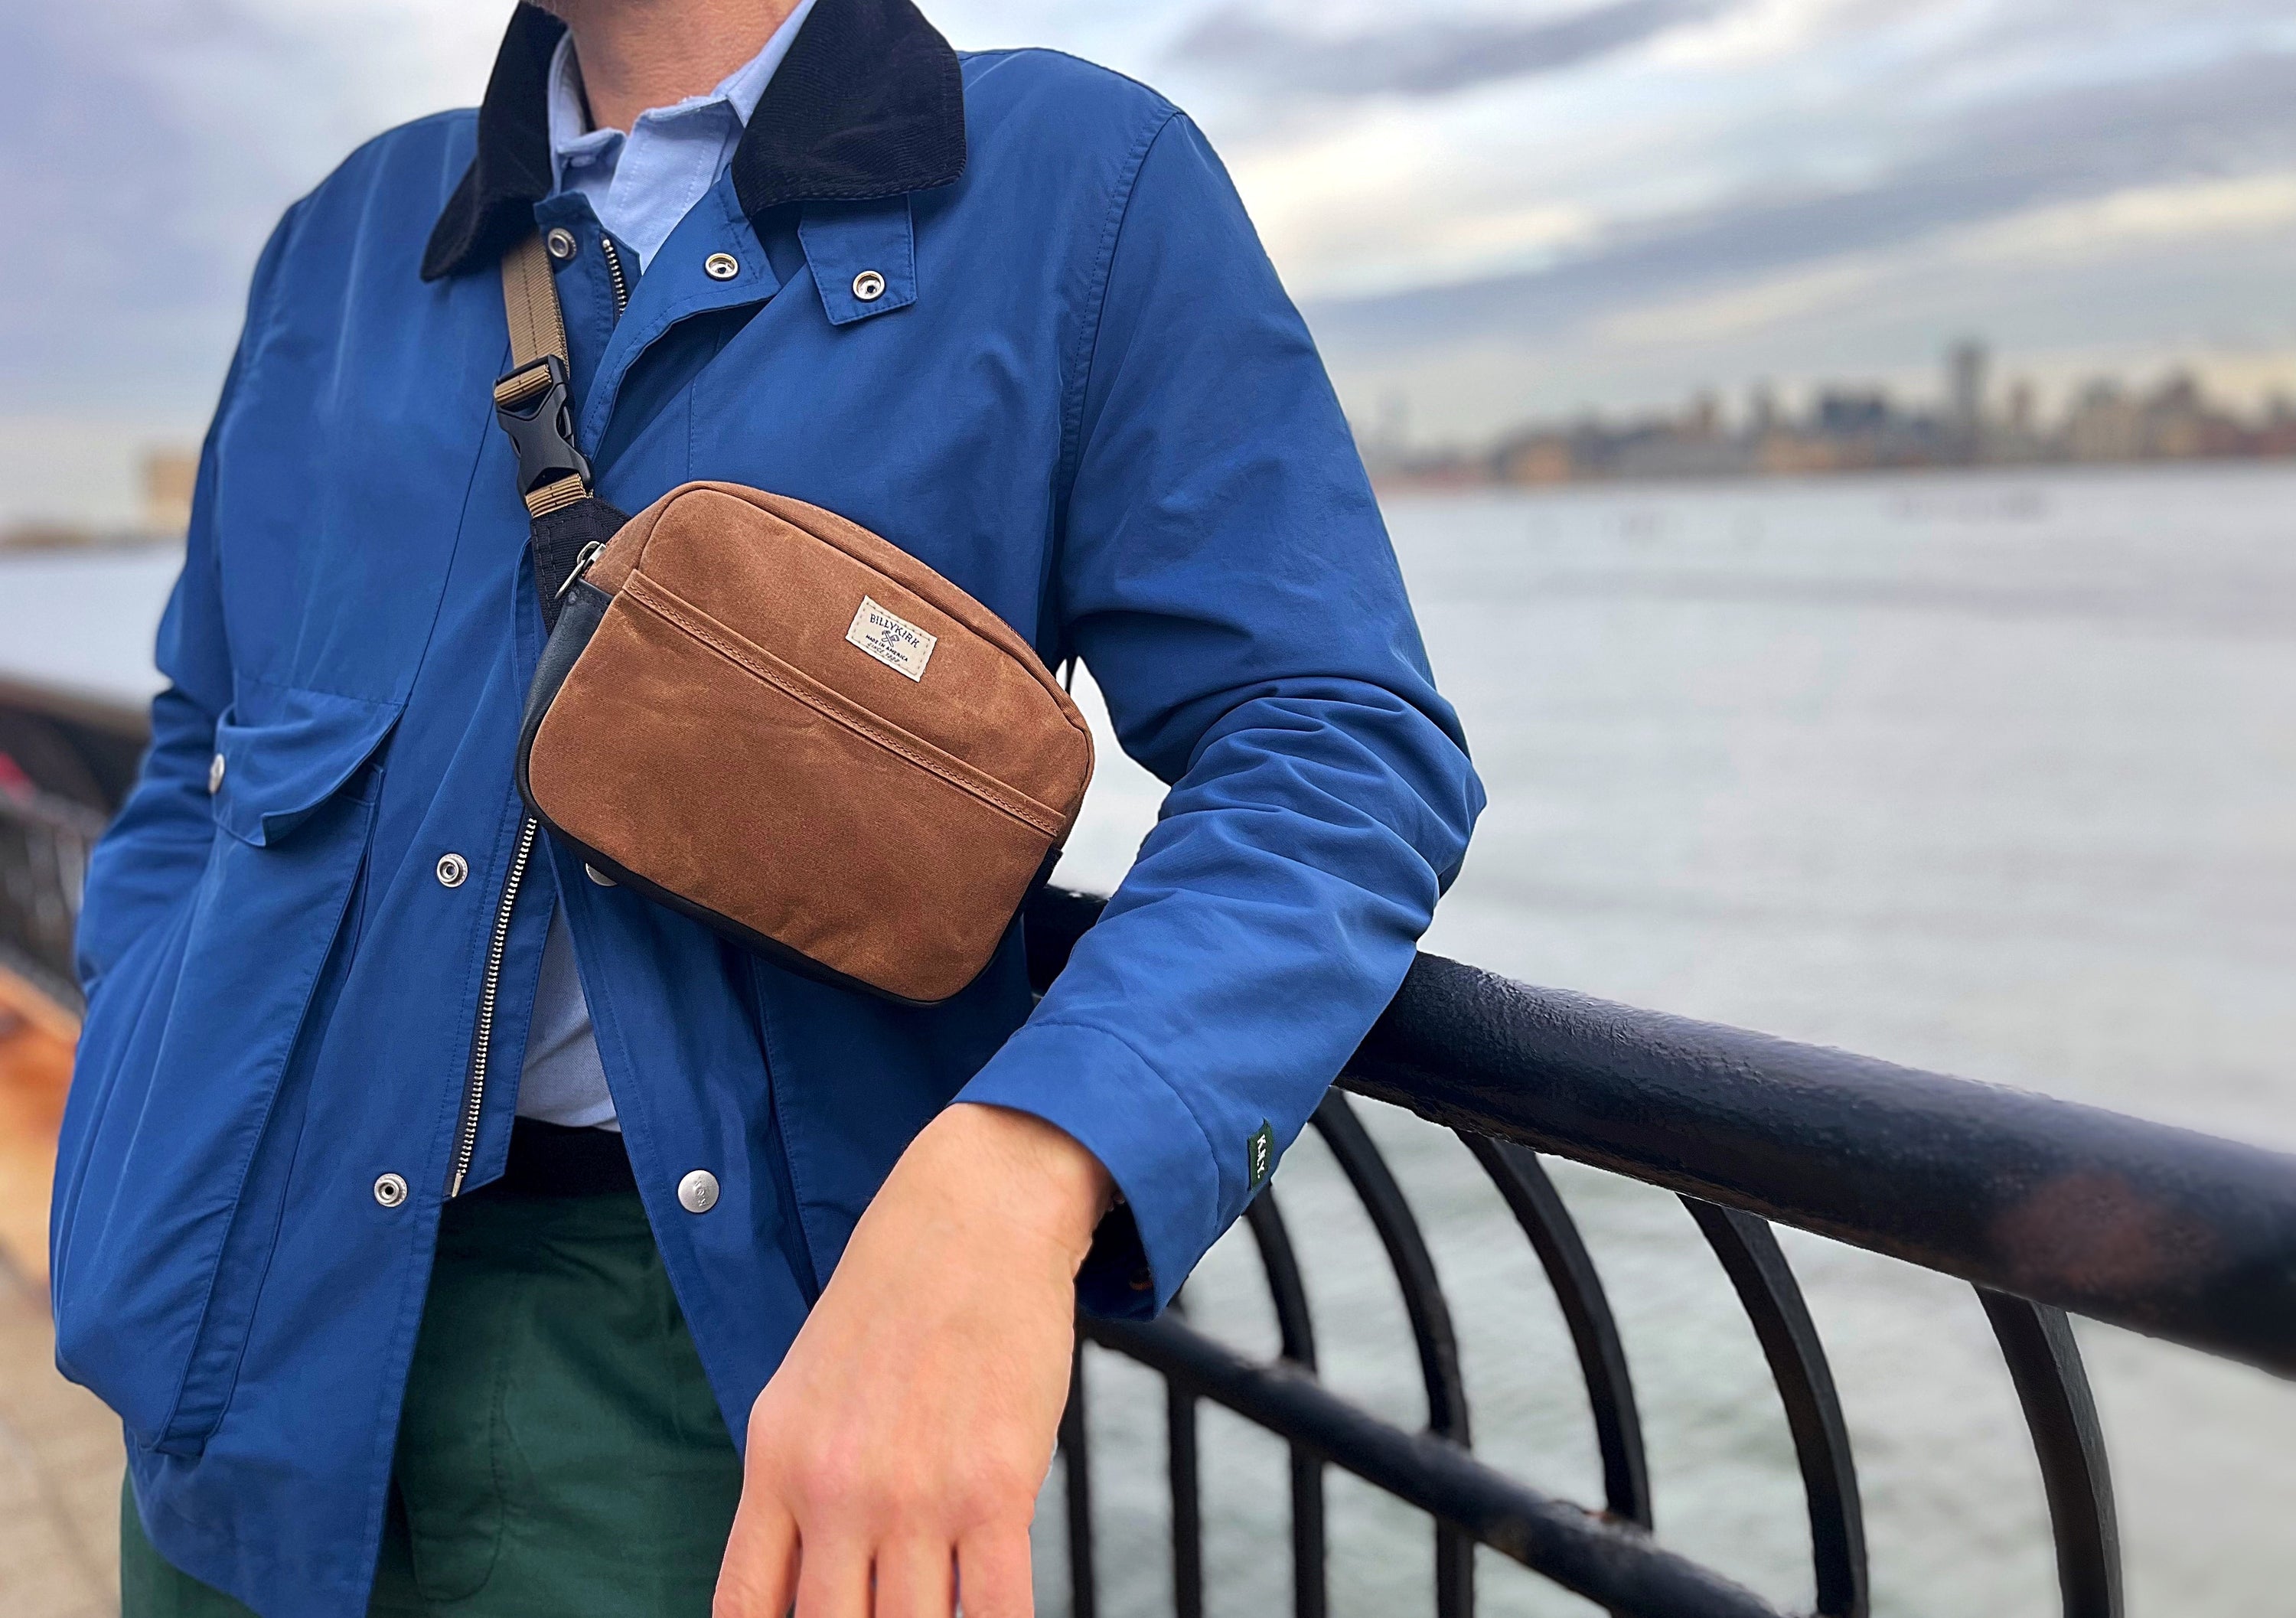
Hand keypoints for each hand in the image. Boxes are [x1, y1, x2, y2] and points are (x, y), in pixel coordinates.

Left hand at [714, 1102, 1114, 1616]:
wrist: (976, 1215)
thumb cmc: (895, 1299)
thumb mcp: (803, 1392)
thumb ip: (792, 1493)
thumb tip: (801, 1590)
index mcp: (775, 1463)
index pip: (745, 1611)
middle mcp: (835, 1489)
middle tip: (883, 1614)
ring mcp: (916, 1494)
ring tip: (935, 1610)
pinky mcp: (997, 1488)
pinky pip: (996, 1611)